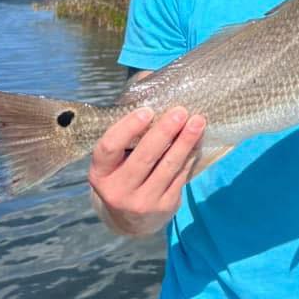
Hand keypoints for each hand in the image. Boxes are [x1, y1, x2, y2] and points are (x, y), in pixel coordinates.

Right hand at [88, 105, 205, 236]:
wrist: (130, 219)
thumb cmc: (123, 172)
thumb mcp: (116, 156)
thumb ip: (128, 124)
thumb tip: (148, 79)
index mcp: (100, 173)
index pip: (109, 147)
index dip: (128, 128)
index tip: (147, 111)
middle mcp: (117, 191)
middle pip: (144, 158)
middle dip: (164, 132)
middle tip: (180, 112)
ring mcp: (141, 202)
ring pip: (167, 167)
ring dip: (185, 142)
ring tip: (198, 122)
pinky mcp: (164, 208)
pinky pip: (180, 177)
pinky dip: (190, 156)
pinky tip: (197, 141)